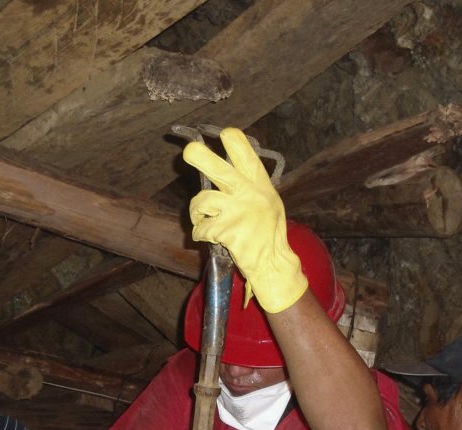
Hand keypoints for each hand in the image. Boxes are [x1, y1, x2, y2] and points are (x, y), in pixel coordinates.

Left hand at [183, 127, 307, 313]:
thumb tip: (225, 164)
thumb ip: (250, 184)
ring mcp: (238, 211)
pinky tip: (211, 238)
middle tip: (188, 151)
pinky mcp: (227, 230)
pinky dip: (200, 234)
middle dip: (199, 156)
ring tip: (203, 220)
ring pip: (201, 200)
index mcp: (260, 184)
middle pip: (218, 168)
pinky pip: (200, 228)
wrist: (273, 263)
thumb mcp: (268, 201)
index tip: (222, 133)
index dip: (232, 139)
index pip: (245, 152)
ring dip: (196, 212)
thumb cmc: (268, 233)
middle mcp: (250, 193)